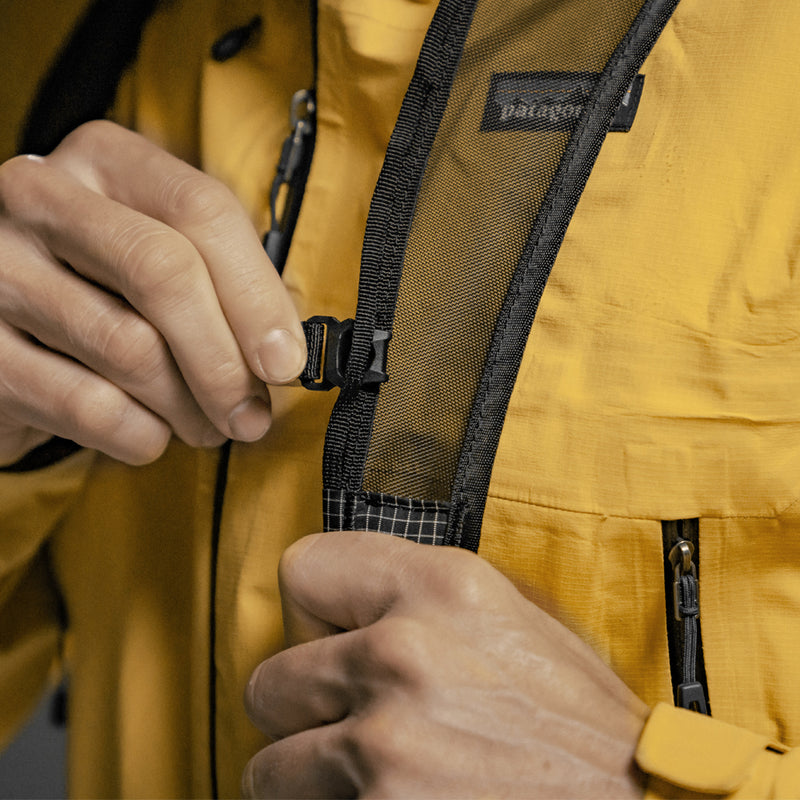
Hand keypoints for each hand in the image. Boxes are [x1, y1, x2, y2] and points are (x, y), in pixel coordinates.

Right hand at [0, 120, 306, 464]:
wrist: (10, 333)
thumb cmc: (107, 293)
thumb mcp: (168, 261)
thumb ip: (227, 286)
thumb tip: (284, 353)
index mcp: (105, 160)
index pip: (201, 210)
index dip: (257, 295)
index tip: (285, 362)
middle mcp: (41, 196)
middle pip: (164, 272)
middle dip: (224, 361)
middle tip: (253, 414)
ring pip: (129, 348)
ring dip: (189, 408)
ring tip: (208, 426)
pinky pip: (85, 405)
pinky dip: (138, 434)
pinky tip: (151, 433)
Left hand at [243, 531, 648, 798]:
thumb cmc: (576, 724)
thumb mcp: (512, 620)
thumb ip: (422, 598)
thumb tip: (346, 604)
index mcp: (443, 585)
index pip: (301, 566)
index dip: (315, 612)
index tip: (336, 639)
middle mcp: (404, 650)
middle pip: (270, 675)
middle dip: (307, 706)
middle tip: (360, 719)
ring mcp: (386, 739)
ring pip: (269, 758)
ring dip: (311, 771)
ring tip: (375, 771)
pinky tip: (387, 799)